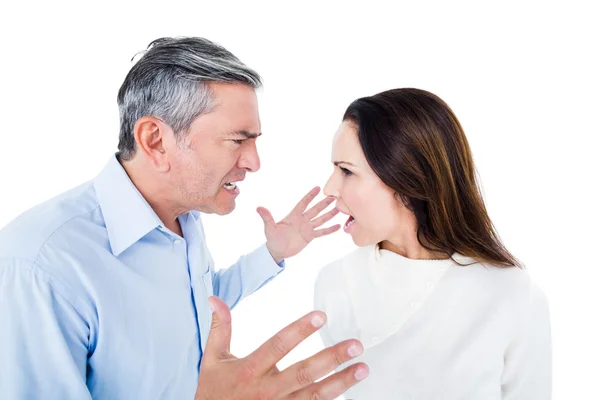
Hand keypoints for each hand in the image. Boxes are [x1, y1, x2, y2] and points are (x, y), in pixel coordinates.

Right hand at [195, 296, 368, 399]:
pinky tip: (348, 391)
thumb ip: (220, 328)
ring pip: (314, 395)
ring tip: (363, 368)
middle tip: (355, 345)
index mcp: (250, 369)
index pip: (279, 345)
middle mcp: (266, 390)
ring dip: (341, 382)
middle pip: (304, 372)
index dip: (300, 330)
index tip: (321, 316)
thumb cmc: (213, 391)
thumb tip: (215, 298)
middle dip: (331, 358)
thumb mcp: (212, 359)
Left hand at [257, 186, 339, 262]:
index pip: (303, 203)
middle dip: (324, 204)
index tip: (317, 188)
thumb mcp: (269, 228)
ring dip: (329, 215)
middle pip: (315, 210)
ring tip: (339, 209)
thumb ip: (266, 217)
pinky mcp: (310, 237)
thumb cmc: (272, 238)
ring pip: (320, 219)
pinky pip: (321, 232)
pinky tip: (338, 226)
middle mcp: (302, 220)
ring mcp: (307, 228)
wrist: (277, 251)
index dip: (310, 196)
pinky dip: (329, 230)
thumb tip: (258, 208)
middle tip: (333, 197)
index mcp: (293, 215)